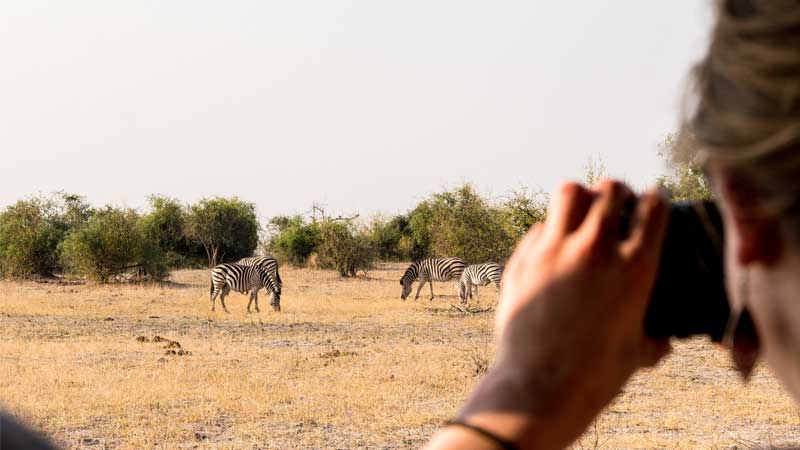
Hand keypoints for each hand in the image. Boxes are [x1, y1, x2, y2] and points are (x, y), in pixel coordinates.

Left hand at [457, 180, 669, 449]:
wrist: (539, 387)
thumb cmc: (595, 376)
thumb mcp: (637, 354)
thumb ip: (654, 338)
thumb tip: (663, 340)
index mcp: (635, 268)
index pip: (653, 207)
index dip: (655, 198)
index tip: (652, 199)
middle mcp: (595, 250)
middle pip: (610, 189)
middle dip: (617, 191)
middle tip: (616, 202)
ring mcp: (554, 251)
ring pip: (569, 192)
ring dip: (580, 197)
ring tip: (582, 211)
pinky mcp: (522, 259)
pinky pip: (539, 227)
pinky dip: (550, 231)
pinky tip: (553, 247)